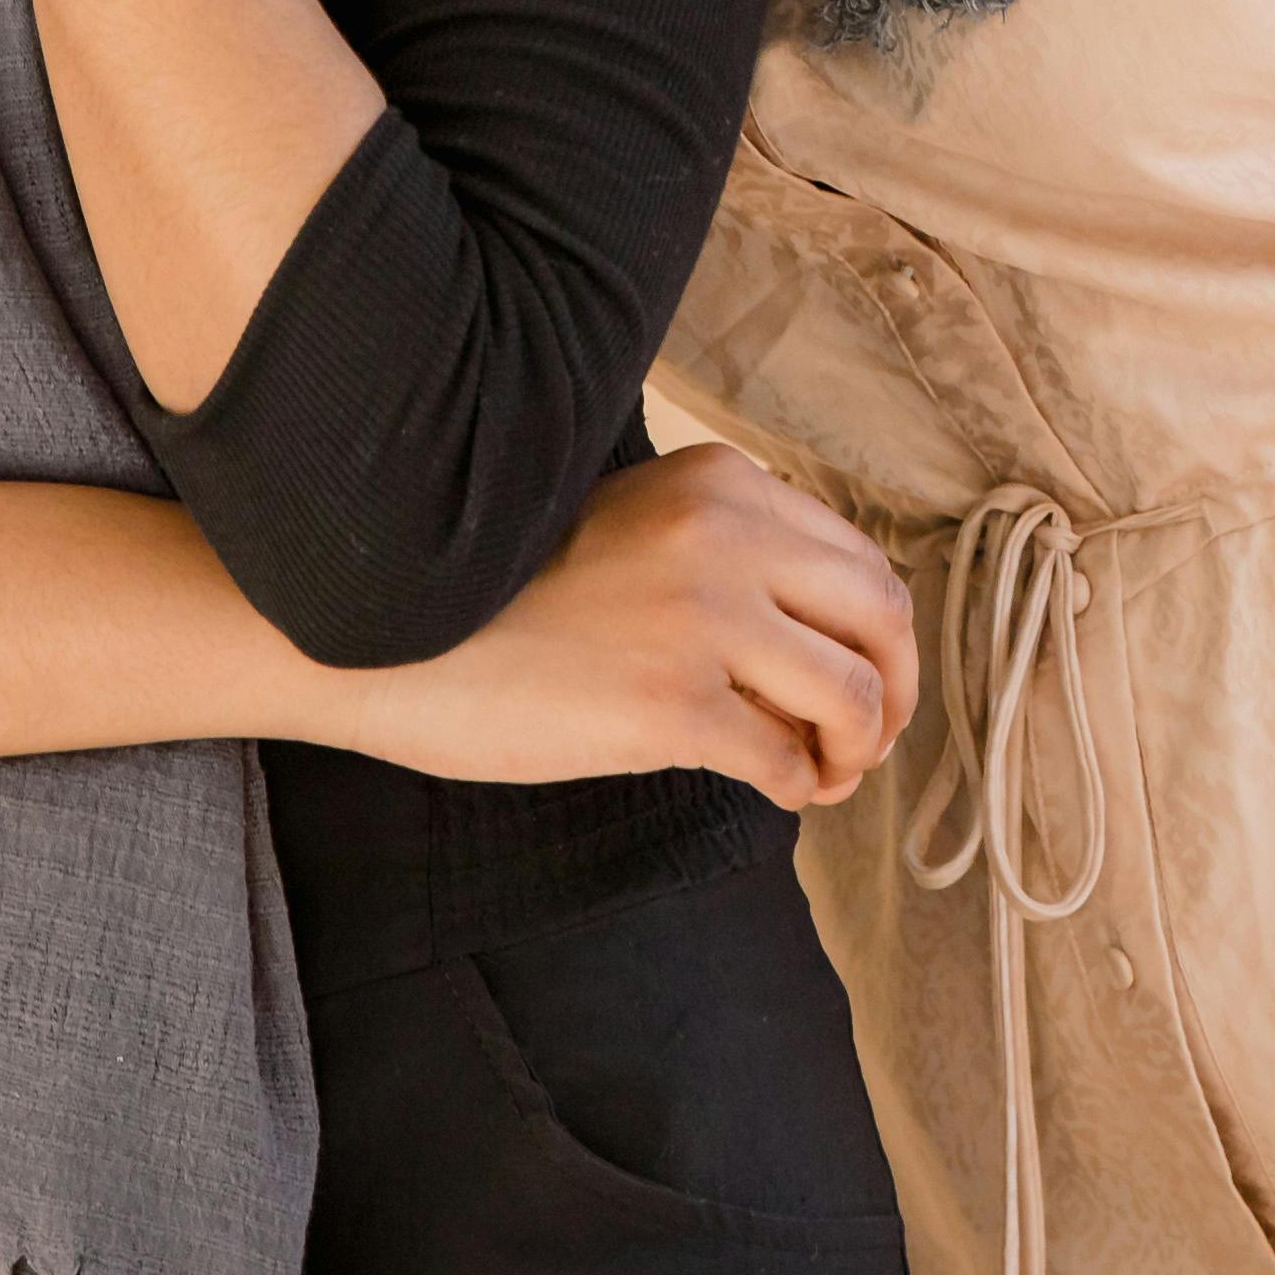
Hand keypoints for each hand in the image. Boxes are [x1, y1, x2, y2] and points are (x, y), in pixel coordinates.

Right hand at [339, 445, 927, 813]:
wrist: (380, 633)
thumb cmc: (495, 595)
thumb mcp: (628, 524)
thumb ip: (720, 549)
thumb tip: (818, 628)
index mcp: (719, 483)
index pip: (855, 556)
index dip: (878, 630)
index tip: (865, 676)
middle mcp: (726, 535)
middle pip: (881, 615)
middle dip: (894, 687)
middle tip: (869, 738)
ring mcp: (703, 620)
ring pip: (854, 692)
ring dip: (858, 747)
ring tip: (826, 774)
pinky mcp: (673, 707)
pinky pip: (788, 756)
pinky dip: (804, 784)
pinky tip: (782, 791)